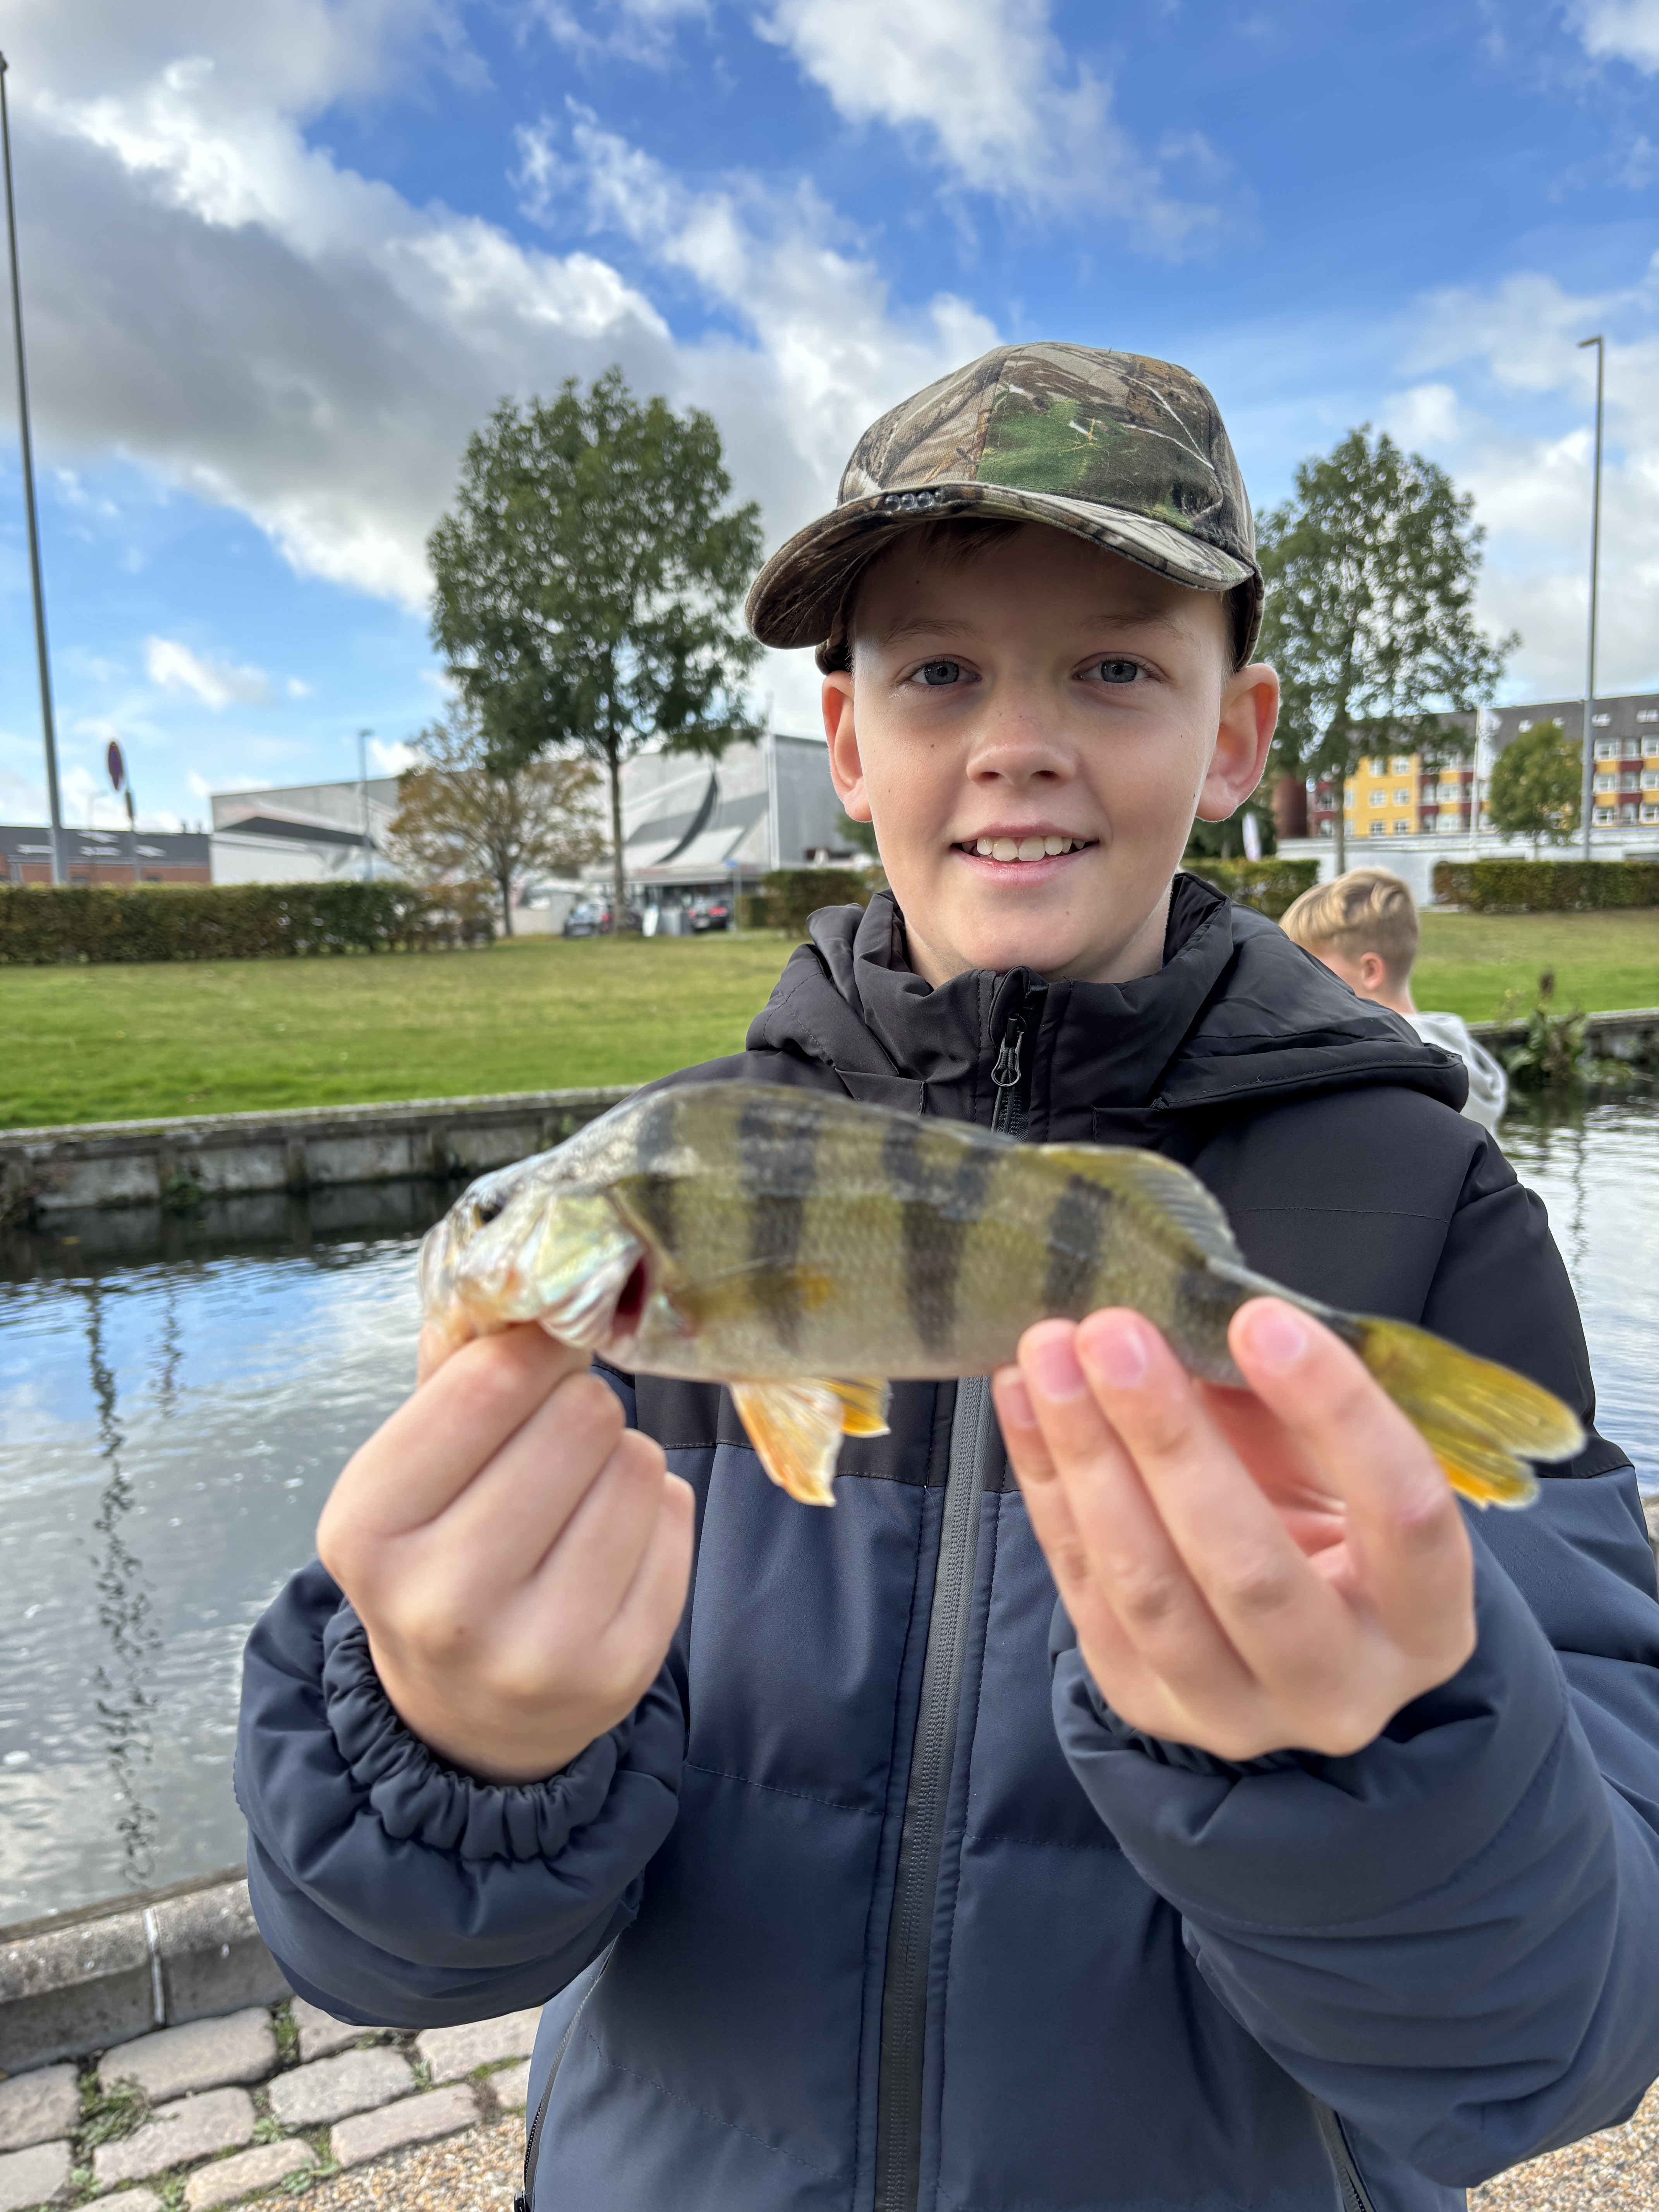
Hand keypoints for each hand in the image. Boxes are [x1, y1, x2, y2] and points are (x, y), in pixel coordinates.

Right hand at [317, 1324, 693, 1784]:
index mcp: (368, 1528)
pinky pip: (673, 1521)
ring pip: (636, 1464)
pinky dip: (654, 1513)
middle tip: (559, 1440)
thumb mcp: (411, 1471)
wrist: (468, 1711)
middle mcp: (443, 1599)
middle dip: (580, 1407)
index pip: (487, 1383)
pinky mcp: (616, 1673)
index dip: (536, 1347)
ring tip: (580, 1496)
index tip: (544, 1351)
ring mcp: (534, 1648)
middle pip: (579, 1417)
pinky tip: (609, 1544)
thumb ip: (454, 1373)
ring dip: (620, 1459)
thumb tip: (511, 1282)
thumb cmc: (441, 1553)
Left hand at [991, 1298, 1474, 1762]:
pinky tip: (1023, 1399)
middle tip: (1114, 1332)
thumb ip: (1287, 1404)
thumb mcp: (1335, 1464)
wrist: (1281, 1631)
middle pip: (1251, 1569)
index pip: (1403, 1514)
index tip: (1258, 1318)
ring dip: (1087, 1458)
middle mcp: (1341, 1690)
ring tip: (1049, 1354)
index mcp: (1427, 1621)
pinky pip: (1082, 1588)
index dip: (1336, 1413)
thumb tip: (1201, 1319)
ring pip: (1150, 1589)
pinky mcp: (1144, 1702)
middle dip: (1171, 1439)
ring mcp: (1235, 1714)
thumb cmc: (1322, 1518)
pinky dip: (1047, 1484)